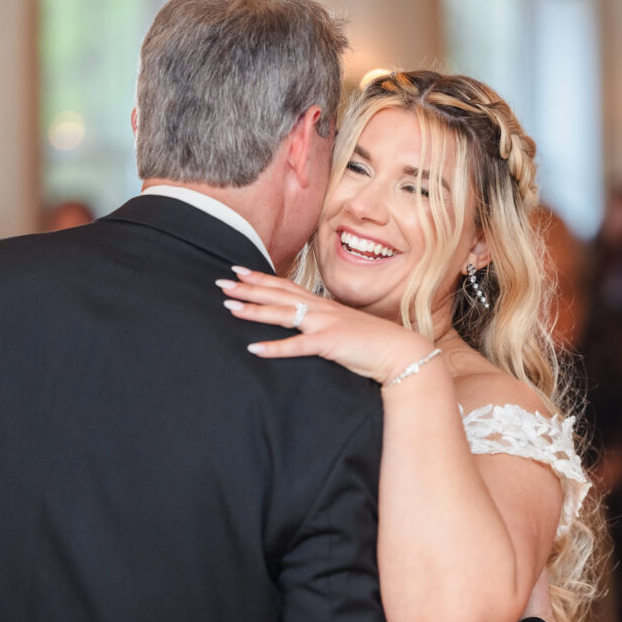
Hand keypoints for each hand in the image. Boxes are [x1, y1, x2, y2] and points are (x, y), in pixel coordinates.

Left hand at [217, 266, 435, 383]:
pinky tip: (253, 348)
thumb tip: (307, 327)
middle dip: (248, 288)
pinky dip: (274, 347)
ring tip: (228, 307)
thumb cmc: (372, 343)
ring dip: (253, 310)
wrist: (399, 351)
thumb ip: (324, 324)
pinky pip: (296, 346)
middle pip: (278, 294)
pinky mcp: (329, 343)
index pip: (286, 286)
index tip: (238, 270)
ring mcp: (324, 324)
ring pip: (282, 314)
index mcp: (323, 305)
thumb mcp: (344, 327)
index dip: (260, 278)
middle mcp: (320, 309)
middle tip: (221, 282)